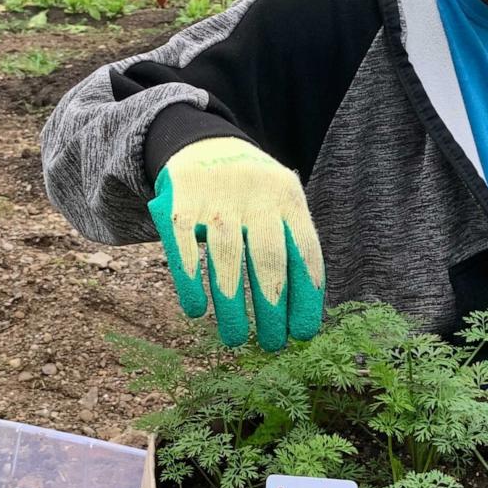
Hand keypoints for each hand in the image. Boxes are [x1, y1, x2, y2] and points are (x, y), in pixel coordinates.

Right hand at [146, 137, 324, 349]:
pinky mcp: (180, 204)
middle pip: (269, 259)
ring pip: (227, 258)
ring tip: (235, 339)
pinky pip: (184, 247)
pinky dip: (190, 280)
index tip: (304, 333)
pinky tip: (197, 310)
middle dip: (273, 308)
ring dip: (232, 305)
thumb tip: (302, 310)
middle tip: (272, 344)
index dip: (306, 296)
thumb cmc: (251, 191)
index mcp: (289, 199)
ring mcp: (217, 199)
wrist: (203, 143)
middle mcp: (256, 197)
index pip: (304, 252)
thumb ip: (292, 242)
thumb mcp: (281, 201)